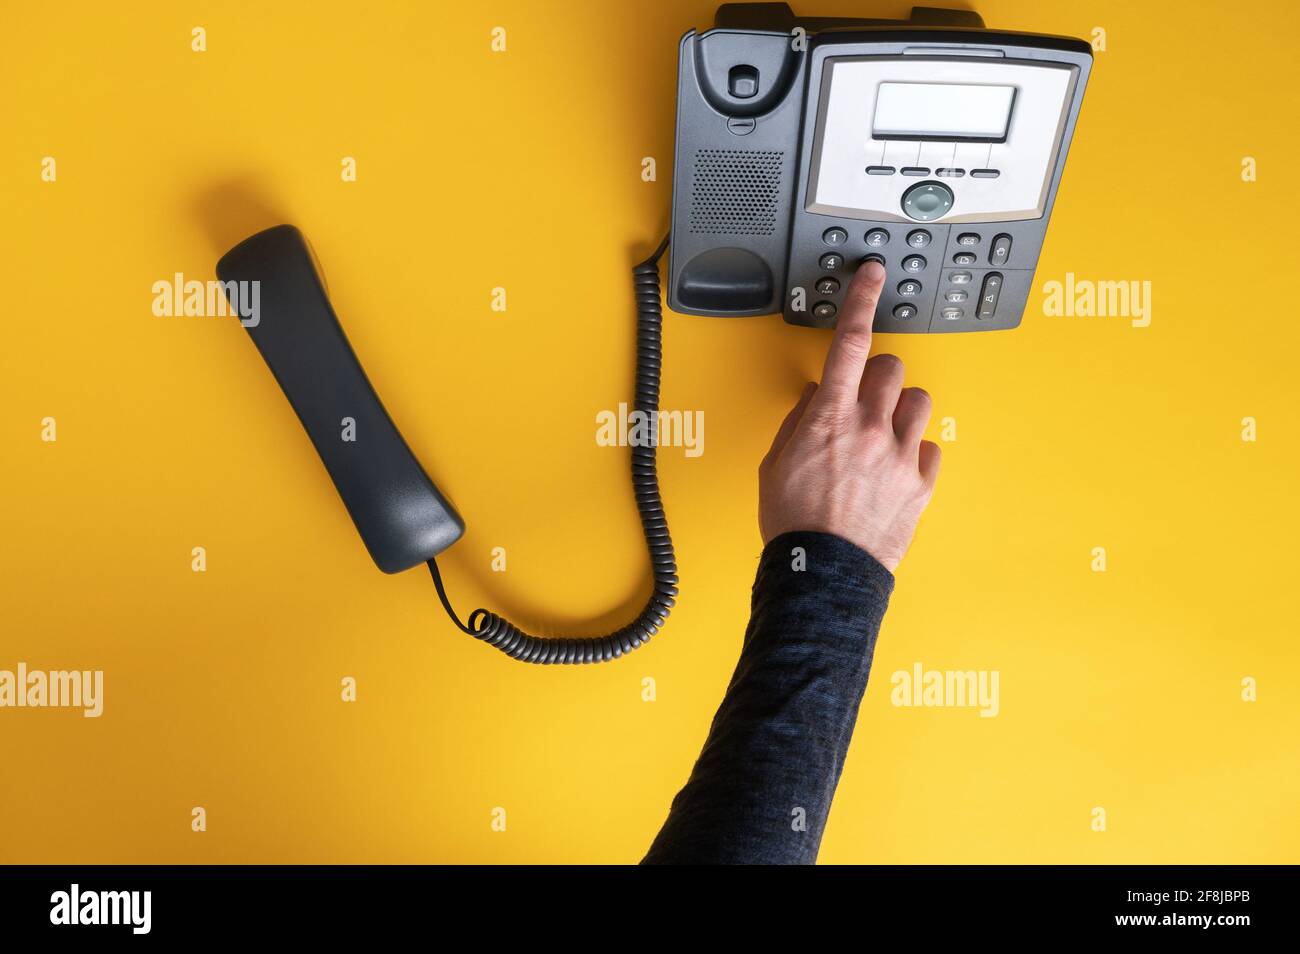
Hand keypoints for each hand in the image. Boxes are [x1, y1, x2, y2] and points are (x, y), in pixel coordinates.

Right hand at [758, 260, 940, 571]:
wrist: (824, 573)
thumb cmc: (793, 523)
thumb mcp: (775, 464)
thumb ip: (798, 421)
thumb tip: (815, 396)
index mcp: (828, 417)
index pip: (849, 341)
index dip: (861, 300)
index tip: (872, 274)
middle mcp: (869, 427)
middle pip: (891, 367)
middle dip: (877, 376)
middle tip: (862, 399)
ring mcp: (899, 454)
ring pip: (918, 401)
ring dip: (900, 410)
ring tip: (881, 435)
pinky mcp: (920, 483)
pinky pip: (930, 447)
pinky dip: (913, 450)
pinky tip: (893, 467)